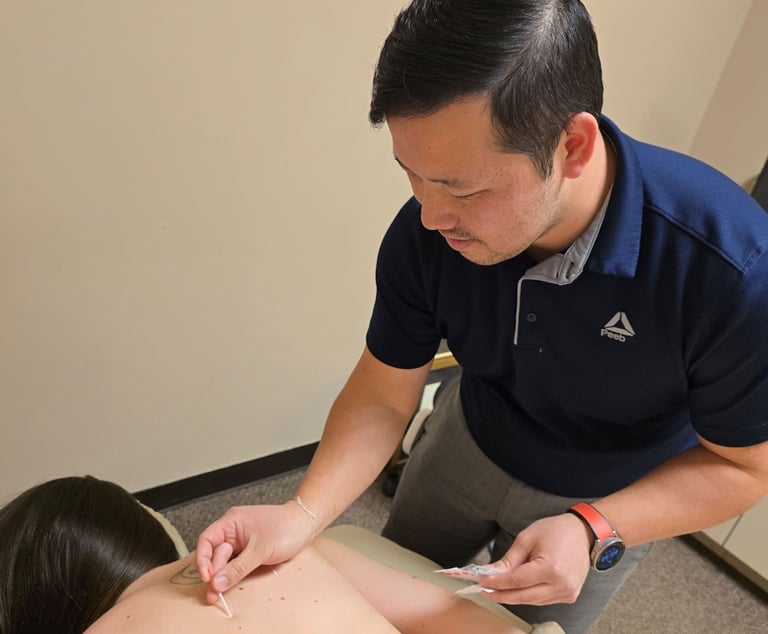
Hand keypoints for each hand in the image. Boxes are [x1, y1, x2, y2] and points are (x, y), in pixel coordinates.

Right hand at [195, 501, 313, 603]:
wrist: (306, 524)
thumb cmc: (286, 527)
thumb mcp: (261, 549)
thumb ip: (238, 567)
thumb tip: (217, 582)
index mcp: (231, 521)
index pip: (207, 540)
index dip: (203, 559)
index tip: (207, 577)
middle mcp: (233, 530)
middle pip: (216, 554)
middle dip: (214, 574)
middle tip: (214, 595)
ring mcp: (241, 541)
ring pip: (225, 561)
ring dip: (222, 577)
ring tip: (218, 595)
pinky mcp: (249, 550)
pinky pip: (235, 563)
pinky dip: (232, 574)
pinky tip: (229, 585)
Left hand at [479, 513, 591, 605]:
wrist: (582, 533)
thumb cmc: (556, 531)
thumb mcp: (527, 539)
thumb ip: (509, 560)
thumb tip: (490, 572)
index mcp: (551, 568)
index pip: (516, 581)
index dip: (497, 582)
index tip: (482, 581)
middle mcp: (561, 585)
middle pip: (523, 596)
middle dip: (501, 594)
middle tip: (485, 589)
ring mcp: (567, 593)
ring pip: (532, 600)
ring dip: (514, 595)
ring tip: (498, 587)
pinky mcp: (569, 596)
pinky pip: (542, 600)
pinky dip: (528, 594)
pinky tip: (518, 587)